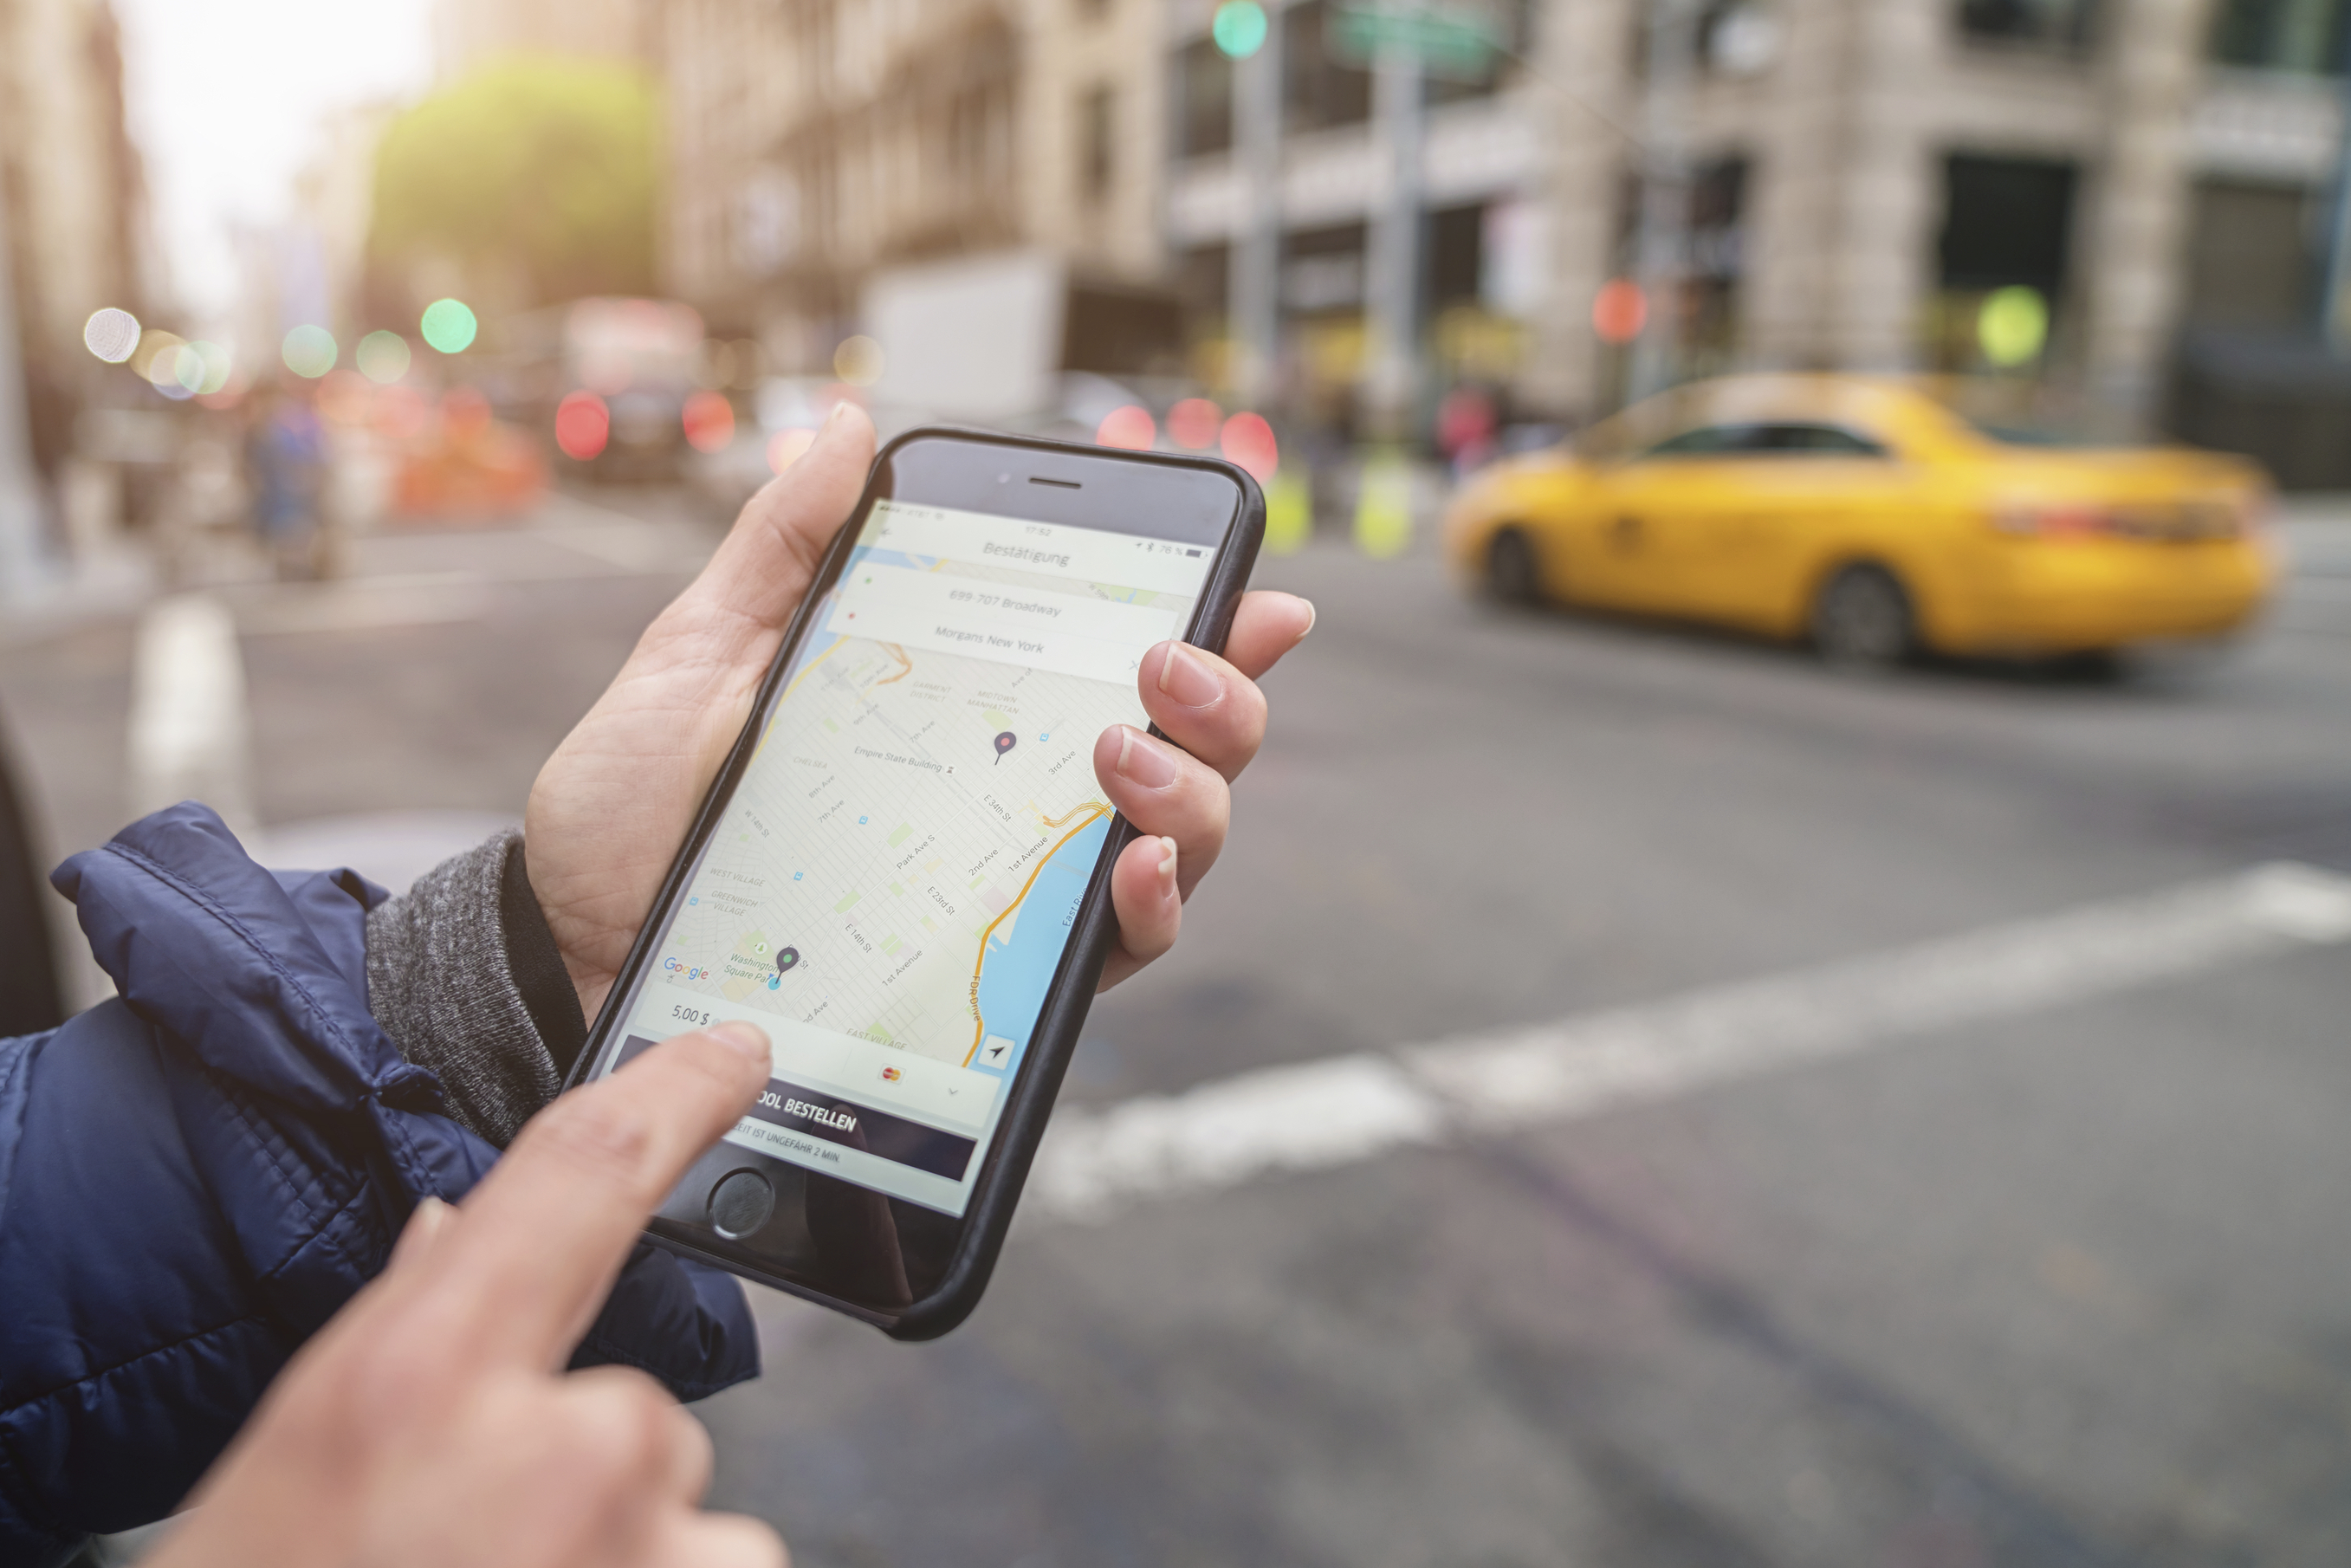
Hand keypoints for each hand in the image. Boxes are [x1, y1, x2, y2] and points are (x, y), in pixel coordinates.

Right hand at [146, 1023, 785, 1567]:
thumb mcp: (292, 1479)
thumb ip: (399, 1344)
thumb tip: (461, 1229)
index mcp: (423, 1380)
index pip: (578, 1177)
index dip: (669, 1094)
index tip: (732, 1049)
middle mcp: (568, 1443)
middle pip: (638, 1417)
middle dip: (576, 1488)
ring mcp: (653, 1544)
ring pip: (678, 1523)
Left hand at [526, 404, 1313, 1016]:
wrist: (574, 948)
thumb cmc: (639, 804)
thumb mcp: (705, 651)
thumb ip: (787, 545)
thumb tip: (848, 424)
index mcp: (974, 709)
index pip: (1119, 663)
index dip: (1214, 626)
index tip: (1254, 594)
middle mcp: (1020, 798)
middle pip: (1189, 749)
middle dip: (1220, 696)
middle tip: (1162, 665)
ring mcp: (1017, 891)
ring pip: (1180, 840)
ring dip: (1194, 790)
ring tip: (1126, 754)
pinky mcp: (997, 984)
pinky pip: (1120, 952)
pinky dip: (1152, 905)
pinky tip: (1128, 867)